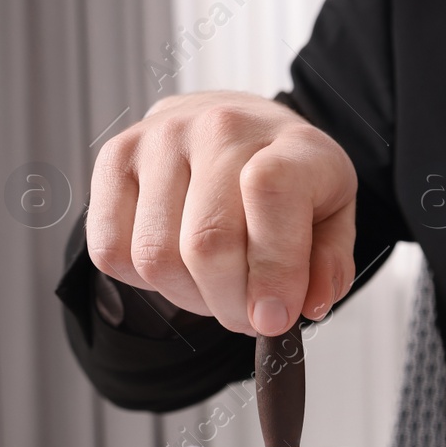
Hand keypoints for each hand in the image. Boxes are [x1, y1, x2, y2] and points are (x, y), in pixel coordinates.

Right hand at [87, 90, 356, 336]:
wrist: (238, 128)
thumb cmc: (290, 179)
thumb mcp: (334, 217)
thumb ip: (329, 265)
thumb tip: (307, 306)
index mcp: (291, 142)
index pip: (271, 193)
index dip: (274, 270)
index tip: (275, 318)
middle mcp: (220, 128)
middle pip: (207, 244)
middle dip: (231, 303)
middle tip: (249, 314)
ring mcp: (159, 138)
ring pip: (157, 257)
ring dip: (189, 297)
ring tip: (217, 285)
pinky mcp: (114, 157)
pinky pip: (111, 250)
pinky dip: (144, 281)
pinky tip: (178, 265)